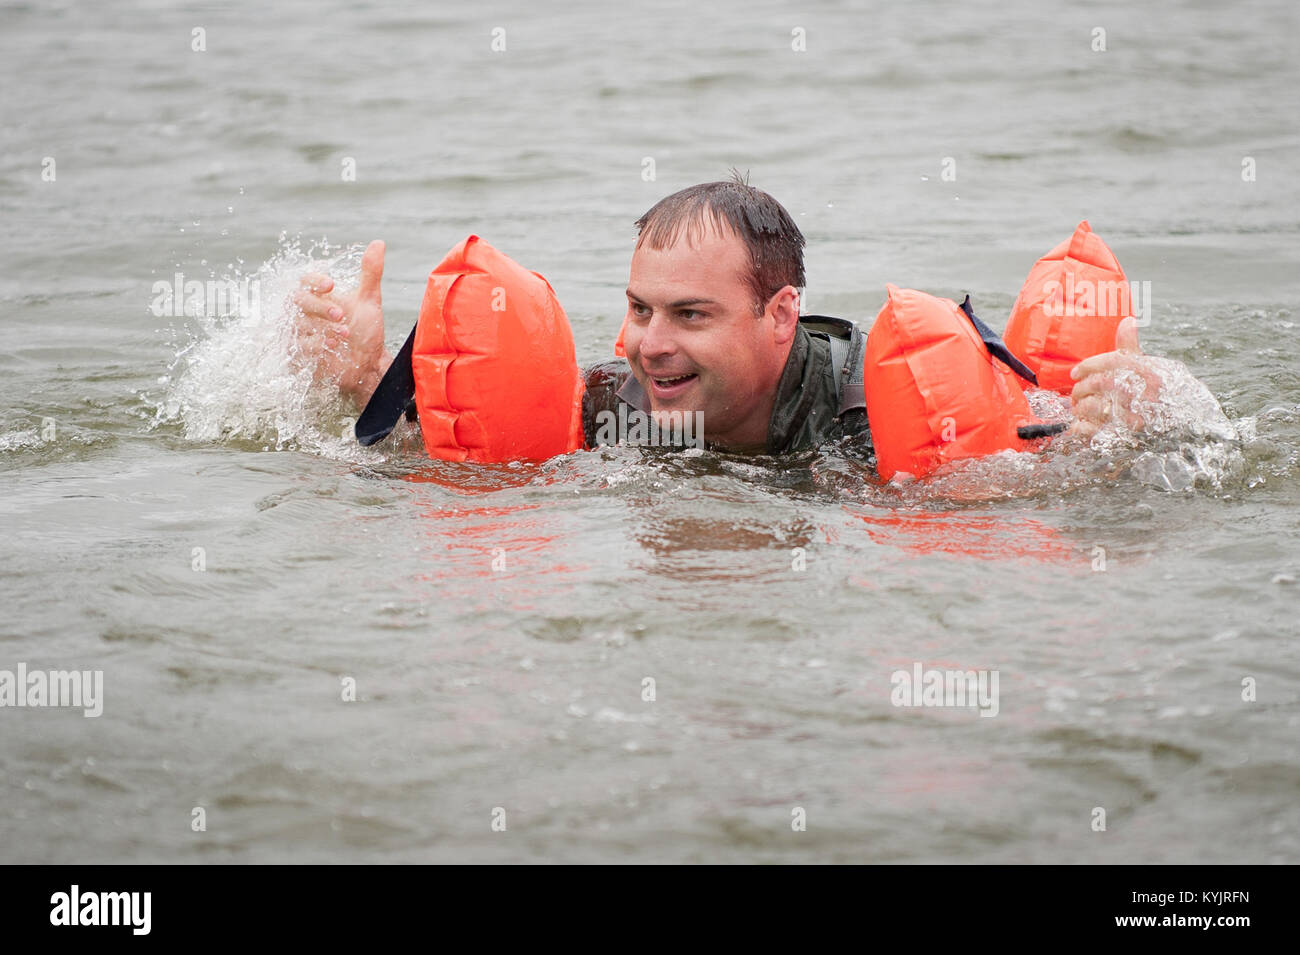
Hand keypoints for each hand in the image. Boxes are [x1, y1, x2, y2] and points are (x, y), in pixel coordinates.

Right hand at [290, 239, 389, 404]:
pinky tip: (331, 347)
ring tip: (344, 335)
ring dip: (322, 328)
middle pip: (298, 300)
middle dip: (320, 307)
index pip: (306, 280)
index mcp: (319, 296)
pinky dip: (314, 345)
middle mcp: (305, 312)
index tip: (331, 285)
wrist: (367, 364)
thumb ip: (370, 273)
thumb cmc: (365, 331)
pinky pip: (297, 345)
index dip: (315, 280)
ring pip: (298, 323)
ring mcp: (299, 332)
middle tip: (341, 315)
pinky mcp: (298, 353)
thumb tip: (378, 243)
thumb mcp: (369, 301)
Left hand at [1068, 316, 1165, 438]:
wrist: (1165, 434)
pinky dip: (1080, 427)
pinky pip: (1089, 431)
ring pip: (1094, 406)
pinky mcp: (1120, 440)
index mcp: (1151, 377)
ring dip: (1080, 406)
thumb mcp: (1141, 369)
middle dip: (1082, 387)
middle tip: (1078, 392)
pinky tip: (1082, 424)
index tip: (1076, 372)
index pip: (1116, 363)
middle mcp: (1146, 398)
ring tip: (1082, 407)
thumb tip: (1128, 320)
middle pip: (1102, 383)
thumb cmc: (1144, 394)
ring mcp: (1133, 421)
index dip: (1091, 365)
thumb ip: (1129, 348)